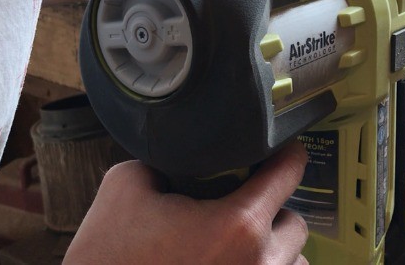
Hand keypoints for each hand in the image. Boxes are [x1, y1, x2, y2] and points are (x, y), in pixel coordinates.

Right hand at [63, 141, 309, 264]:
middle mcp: (261, 264)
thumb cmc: (108, 258)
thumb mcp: (125, 186)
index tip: (281, 150)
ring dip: (273, 250)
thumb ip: (164, 159)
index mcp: (239, 225)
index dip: (286, 153)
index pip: (289, 173)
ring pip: (292, 263)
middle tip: (241, 205)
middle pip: (295, 225)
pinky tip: (229, 264)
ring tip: (236, 244)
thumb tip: (181, 155)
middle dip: (273, 211)